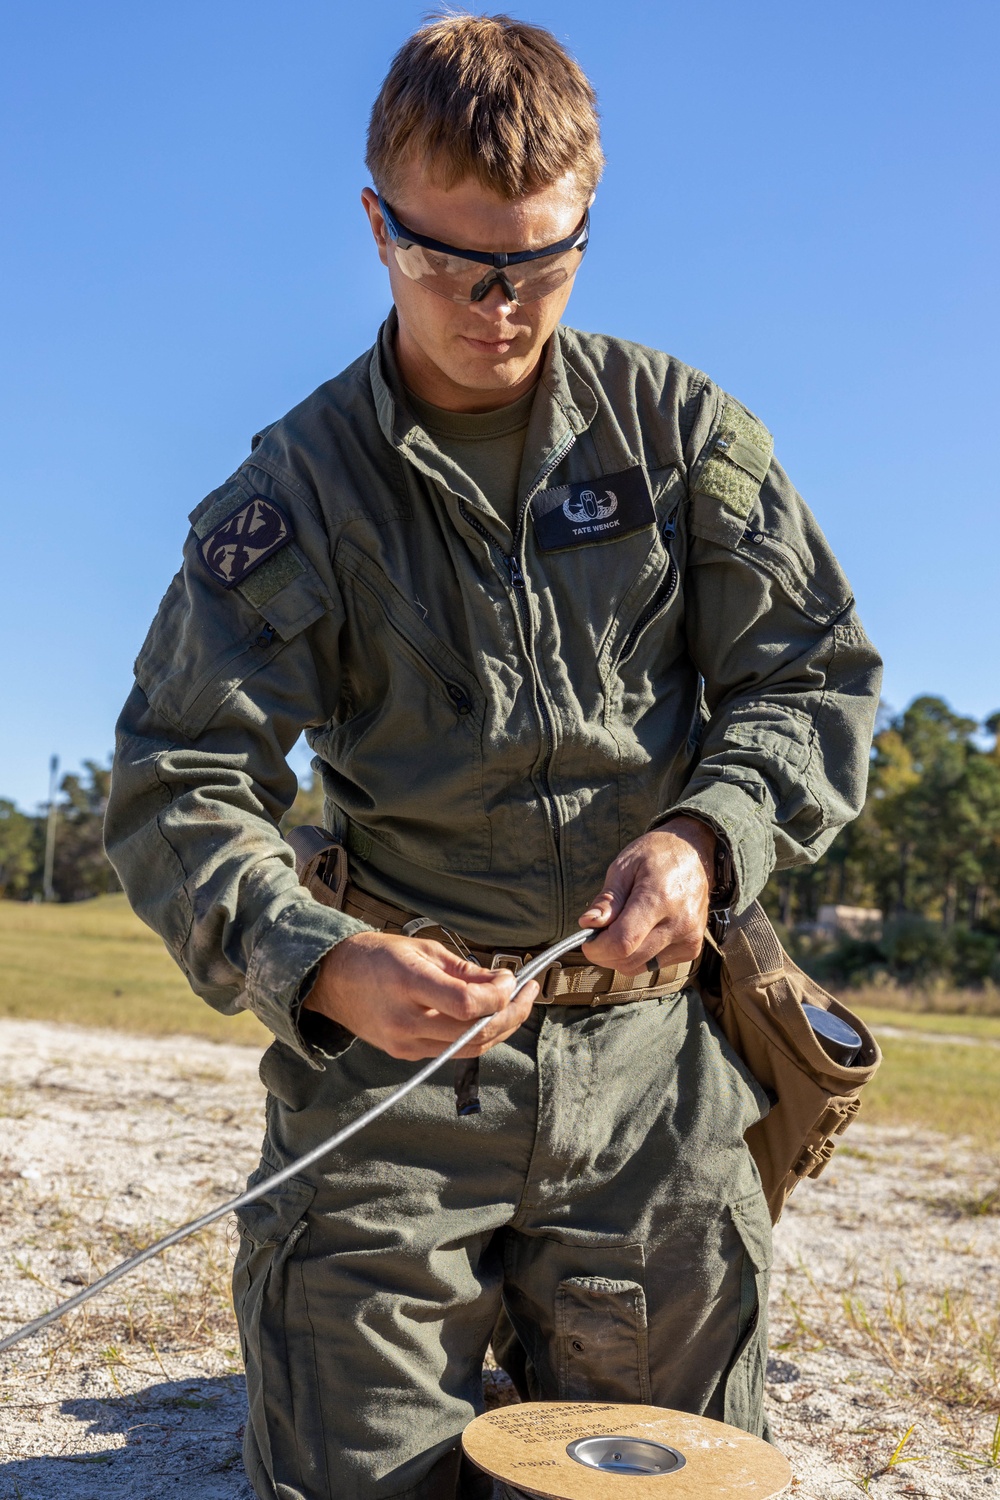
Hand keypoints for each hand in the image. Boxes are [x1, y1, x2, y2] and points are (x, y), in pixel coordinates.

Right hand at [303, 931, 538, 1060]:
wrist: (332, 980)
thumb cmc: (379, 956)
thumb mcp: (423, 949)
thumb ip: (465, 971)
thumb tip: (504, 984)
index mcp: (407, 983)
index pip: (466, 1004)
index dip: (499, 995)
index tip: (512, 978)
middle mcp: (405, 1019)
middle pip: (475, 1032)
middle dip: (511, 1014)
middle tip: (528, 992)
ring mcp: (404, 1043)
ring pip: (469, 1048)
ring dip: (500, 1029)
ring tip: (516, 1005)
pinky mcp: (405, 1054)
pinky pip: (451, 1051)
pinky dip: (476, 1036)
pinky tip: (487, 1016)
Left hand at [578, 817, 715, 974]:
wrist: (695, 853)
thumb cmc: (657, 855)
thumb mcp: (625, 866)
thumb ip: (607, 899)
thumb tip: (588, 924)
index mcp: (659, 898)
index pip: (623, 941)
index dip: (597, 948)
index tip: (586, 940)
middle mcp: (679, 923)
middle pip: (629, 959)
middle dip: (604, 953)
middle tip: (598, 932)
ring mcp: (689, 939)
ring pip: (639, 967)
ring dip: (620, 956)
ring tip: (619, 929)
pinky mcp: (692, 949)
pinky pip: (654, 965)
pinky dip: (639, 955)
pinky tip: (641, 932)